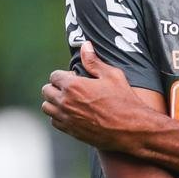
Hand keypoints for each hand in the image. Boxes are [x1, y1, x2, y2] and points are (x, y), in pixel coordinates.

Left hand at [41, 41, 157, 150]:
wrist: (131, 129)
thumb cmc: (124, 101)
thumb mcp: (112, 76)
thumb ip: (94, 61)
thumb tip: (85, 46)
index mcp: (74, 86)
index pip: (54, 76)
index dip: (64, 75)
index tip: (75, 77)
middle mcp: (66, 102)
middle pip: (47, 91)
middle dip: (56, 87)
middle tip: (71, 88)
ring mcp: (67, 118)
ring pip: (47, 107)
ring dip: (54, 101)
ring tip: (68, 100)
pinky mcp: (71, 131)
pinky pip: (54, 121)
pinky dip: (58, 116)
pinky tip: (72, 113)